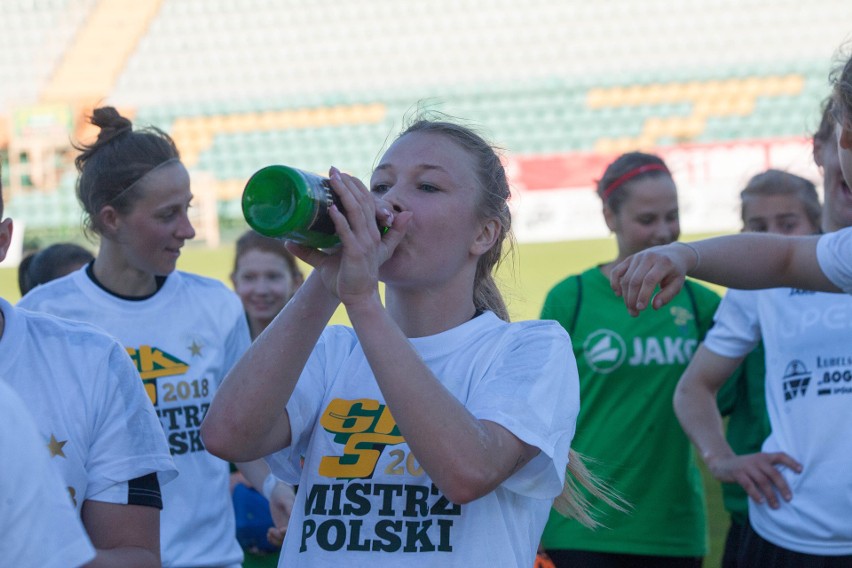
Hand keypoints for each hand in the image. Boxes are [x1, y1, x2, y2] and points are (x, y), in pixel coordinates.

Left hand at [266, 482, 294, 548]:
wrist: (276, 493)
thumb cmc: (283, 493)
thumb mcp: (286, 499)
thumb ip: (289, 507)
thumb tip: (293, 516)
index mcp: (299, 517)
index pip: (297, 528)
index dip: (289, 531)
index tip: (281, 530)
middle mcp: (294, 524)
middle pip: (290, 537)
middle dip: (280, 537)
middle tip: (271, 530)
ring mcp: (287, 527)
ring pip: (283, 540)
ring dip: (275, 539)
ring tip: (269, 531)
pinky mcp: (281, 529)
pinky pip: (278, 539)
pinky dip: (272, 539)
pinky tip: (268, 533)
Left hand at [286, 167, 410, 304]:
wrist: (358, 300)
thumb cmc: (346, 280)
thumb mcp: (326, 261)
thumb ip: (310, 251)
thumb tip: (287, 241)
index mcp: (370, 233)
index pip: (367, 203)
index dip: (356, 187)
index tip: (341, 175)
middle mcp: (371, 235)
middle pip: (362, 202)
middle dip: (348, 184)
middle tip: (333, 170)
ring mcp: (366, 244)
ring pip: (357, 212)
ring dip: (344, 194)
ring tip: (333, 180)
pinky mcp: (357, 253)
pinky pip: (349, 233)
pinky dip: (341, 220)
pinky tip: (332, 208)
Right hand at [610, 243, 693, 315]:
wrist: (673, 254)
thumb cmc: (675, 273)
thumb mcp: (677, 284)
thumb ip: (667, 296)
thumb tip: (654, 306)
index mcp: (663, 262)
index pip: (649, 280)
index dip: (643, 295)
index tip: (641, 309)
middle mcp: (649, 257)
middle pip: (635, 280)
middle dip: (632, 299)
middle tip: (634, 314)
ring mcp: (637, 257)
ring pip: (626, 279)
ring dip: (626, 296)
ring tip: (630, 309)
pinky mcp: (629, 259)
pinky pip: (617, 271)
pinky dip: (614, 282)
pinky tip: (618, 294)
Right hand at [706, 452, 802, 508]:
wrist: (721, 463)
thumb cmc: (744, 467)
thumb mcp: (756, 464)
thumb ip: (768, 471)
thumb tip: (785, 488)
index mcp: (764, 457)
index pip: (781, 456)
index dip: (791, 462)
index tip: (801, 471)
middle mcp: (757, 460)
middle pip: (774, 473)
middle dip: (783, 487)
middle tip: (789, 499)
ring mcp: (747, 467)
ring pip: (763, 481)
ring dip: (771, 495)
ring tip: (776, 506)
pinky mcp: (738, 474)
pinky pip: (749, 485)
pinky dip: (756, 494)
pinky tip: (761, 502)